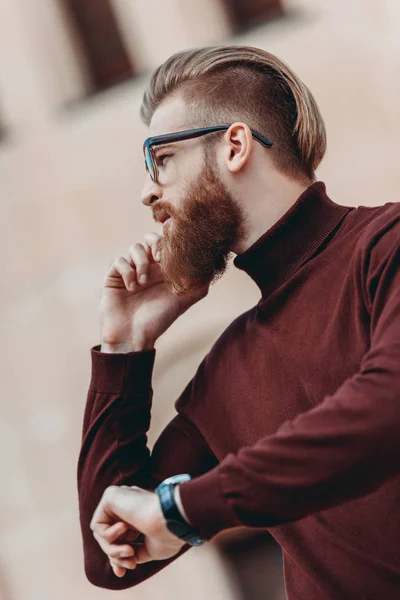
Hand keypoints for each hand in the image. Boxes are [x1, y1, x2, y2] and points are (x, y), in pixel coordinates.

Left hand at [90, 485, 185, 577]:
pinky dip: (108, 535)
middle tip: (131, 564)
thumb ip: (133, 552)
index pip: (121, 537)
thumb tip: (118, 562)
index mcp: (140, 514)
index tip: (122, 572)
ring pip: (102, 534)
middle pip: (110, 538)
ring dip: (113, 549)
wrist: (170, 521)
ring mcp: (120, 499)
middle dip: (115, 555)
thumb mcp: (149, 549)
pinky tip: (124, 527)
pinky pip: (97, 524)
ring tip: (130, 551)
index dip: (117, 556)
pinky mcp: (110, 496)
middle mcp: (129, 505)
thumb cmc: (167, 534)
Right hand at [100, 232, 208, 349]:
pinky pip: (119, 261)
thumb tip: (211, 266)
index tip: (173, 252)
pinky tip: (132, 288)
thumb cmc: (159, 320)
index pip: (167, 244)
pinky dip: (127, 271)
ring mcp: (131, 271)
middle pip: (149, 239)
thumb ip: (198, 284)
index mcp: (164, 270)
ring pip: (134, 248)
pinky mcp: (114, 276)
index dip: (170, 241)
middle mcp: (148, 267)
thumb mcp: (184, 300)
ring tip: (144, 283)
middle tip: (159, 259)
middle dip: (155, 244)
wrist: (134, 336)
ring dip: (141, 262)